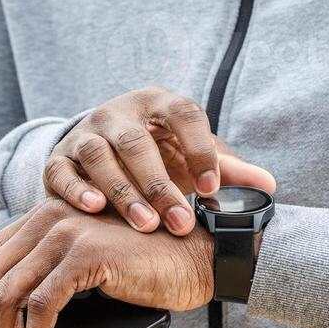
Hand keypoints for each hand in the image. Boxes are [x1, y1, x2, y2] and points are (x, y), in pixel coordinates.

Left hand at [0, 199, 213, 327]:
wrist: (197, 258)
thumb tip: (0, 322)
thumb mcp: (85, 266)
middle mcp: (46, 217)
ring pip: (7, 297)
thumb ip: (47, 274)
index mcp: (41, 216)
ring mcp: (64, 233)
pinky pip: (41, 309)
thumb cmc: (146, 269)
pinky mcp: (86, 255)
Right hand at [43, 85, 275, 234]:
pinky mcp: (59, 158)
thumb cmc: (160, 154)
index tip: (212, 189)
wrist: (105, 150)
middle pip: (137, 142)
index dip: (200, 149)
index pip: (183, 114)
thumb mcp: (192, 157)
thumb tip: (269, 185)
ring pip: (100, 156)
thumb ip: (228, 171)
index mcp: (159, 104)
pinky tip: (95, 209)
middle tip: (178, 223)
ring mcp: (86, 133)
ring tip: (145, 224)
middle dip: (159, 185)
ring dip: (123, 191)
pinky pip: (62, 170)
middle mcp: (119, 113)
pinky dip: (77, 189)